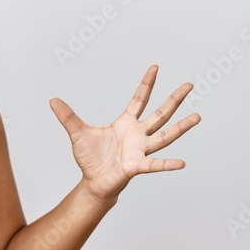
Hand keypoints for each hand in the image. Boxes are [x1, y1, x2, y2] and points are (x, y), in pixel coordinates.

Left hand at [49, 65, 200, 202]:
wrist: (93, 181)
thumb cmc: (90, 158)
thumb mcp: (77, 133)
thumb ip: (68, 117)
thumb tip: (52, 100)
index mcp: (126, 123)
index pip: (139, 100)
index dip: (146, 84)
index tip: (155, 67)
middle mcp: (138, 135)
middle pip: (160, 114)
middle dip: (174, 99)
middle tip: (189, 85)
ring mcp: (140, 150)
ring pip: (164, 136)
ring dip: (181, 128)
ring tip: (197, 117)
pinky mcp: (137, 167)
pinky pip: (154, 164)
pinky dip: (167, 164)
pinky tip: (181, 163)